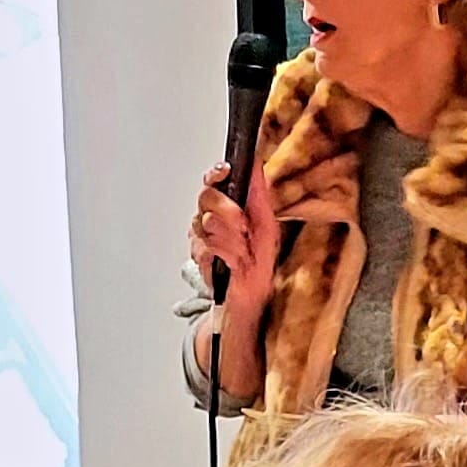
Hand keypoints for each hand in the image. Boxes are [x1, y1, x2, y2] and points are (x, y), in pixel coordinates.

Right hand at [188, 160, 278, 312]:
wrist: (249, 299)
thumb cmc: (258, 266)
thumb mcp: (267, 227)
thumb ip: (260, 196)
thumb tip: (256, 166)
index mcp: (227, 207)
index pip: (213, 180)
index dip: (216, 172)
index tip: (225, 171)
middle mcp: (210, 218)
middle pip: (206, 196)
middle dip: (228, 210)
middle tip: (243, 226)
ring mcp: (201, 236)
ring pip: (207, 221)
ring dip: (231, 238)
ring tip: (242, 250)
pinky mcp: (198, 255)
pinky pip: (207, 244)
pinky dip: (226, 253)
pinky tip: (233, 261)